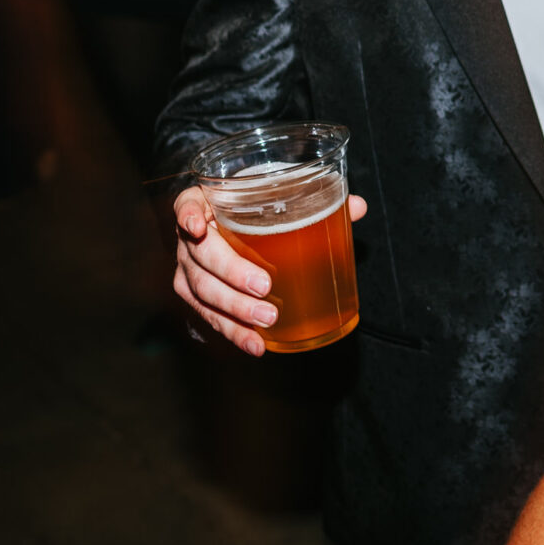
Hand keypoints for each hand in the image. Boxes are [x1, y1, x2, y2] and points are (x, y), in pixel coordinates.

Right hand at [174, 185, 370, 357]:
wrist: (227, 231)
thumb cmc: (253, 212)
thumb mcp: (275, 200)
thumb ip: (313, 201)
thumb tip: (358, 206)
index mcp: (204, 204)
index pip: (185, 204)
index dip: (188, 214)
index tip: (197, 225)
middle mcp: (189, 238)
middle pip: (201, 257)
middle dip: (231, 275)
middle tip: (264, 289)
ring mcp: (187, 269)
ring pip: (202, 292)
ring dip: (234, 311)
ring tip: (265, 324)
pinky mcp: (195, 297)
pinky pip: (209, 317)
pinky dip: (233, 332)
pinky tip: (255, 344)